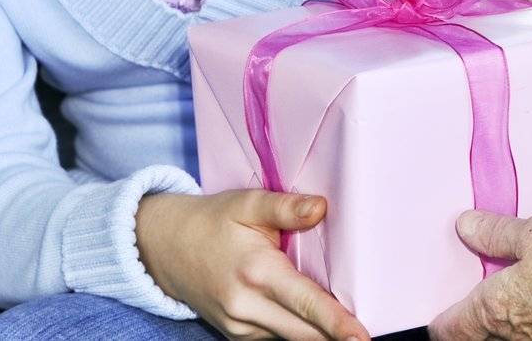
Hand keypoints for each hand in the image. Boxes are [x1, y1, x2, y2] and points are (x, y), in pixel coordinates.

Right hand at [135, 188, 368, 340]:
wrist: (165, 248)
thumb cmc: (212, 222)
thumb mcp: (248, 204)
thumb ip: (286, 207)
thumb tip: (322, 208)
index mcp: (256, 272)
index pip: (306, 303)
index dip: (337, 323)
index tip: (362, 337)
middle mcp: (247, 307)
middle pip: (304, 332)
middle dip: (336, 334)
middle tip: (366, 332)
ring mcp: (240, 327)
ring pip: (292, 338)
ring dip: (318, 333)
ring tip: (346, 324)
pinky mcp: (237, 335)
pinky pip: (277, 338)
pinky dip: (298, 330)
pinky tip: (312, 318)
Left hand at [427, 210, 531, 340]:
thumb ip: (496, 232)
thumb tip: (466, 227)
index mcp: (494, 307)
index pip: (451, 328)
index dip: (440, 324)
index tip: (437, 320)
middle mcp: (511, 334)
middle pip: (476, 339)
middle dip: (470, 326)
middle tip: (470, 308)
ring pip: (507, 338)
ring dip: (503, 324)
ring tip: (511, 301)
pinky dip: (531, 324)